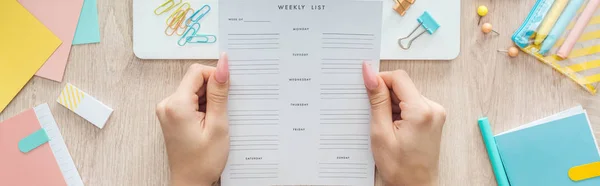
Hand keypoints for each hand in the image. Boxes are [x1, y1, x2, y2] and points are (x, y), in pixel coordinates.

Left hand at [156, 53, 229, 185]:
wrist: (191, 182)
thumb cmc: (203, 161)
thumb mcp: (218, 125)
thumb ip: (219, 93)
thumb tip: (223, 66)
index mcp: (176, 105)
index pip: (197, 71)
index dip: (216, 77)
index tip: (228, 91)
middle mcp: (167, 104)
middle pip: (194, 80)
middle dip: (213, 91)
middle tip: (221, 113)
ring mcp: (167, 110)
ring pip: (194, 90)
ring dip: (208, 100)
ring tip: (214, 122)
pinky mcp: (171, 115)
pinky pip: (190, 100)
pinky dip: (203, 107)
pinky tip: (208, 123)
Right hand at [362, 63, 445, 185]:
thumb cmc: (400, 168)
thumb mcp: (381, 132)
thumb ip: (377, 100)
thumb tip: (370, 75)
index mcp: (421, 111)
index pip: (399, 78)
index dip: (380, 80)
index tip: (366, 88)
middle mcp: (433, 109)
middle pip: (403, 86)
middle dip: (385, 97)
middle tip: (376, 118)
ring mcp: (435, 113)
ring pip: (406, 95)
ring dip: (392, 106)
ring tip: (387, 128)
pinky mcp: (433, 118)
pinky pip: (412, 104)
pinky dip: (399, 112)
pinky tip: (394, 128)